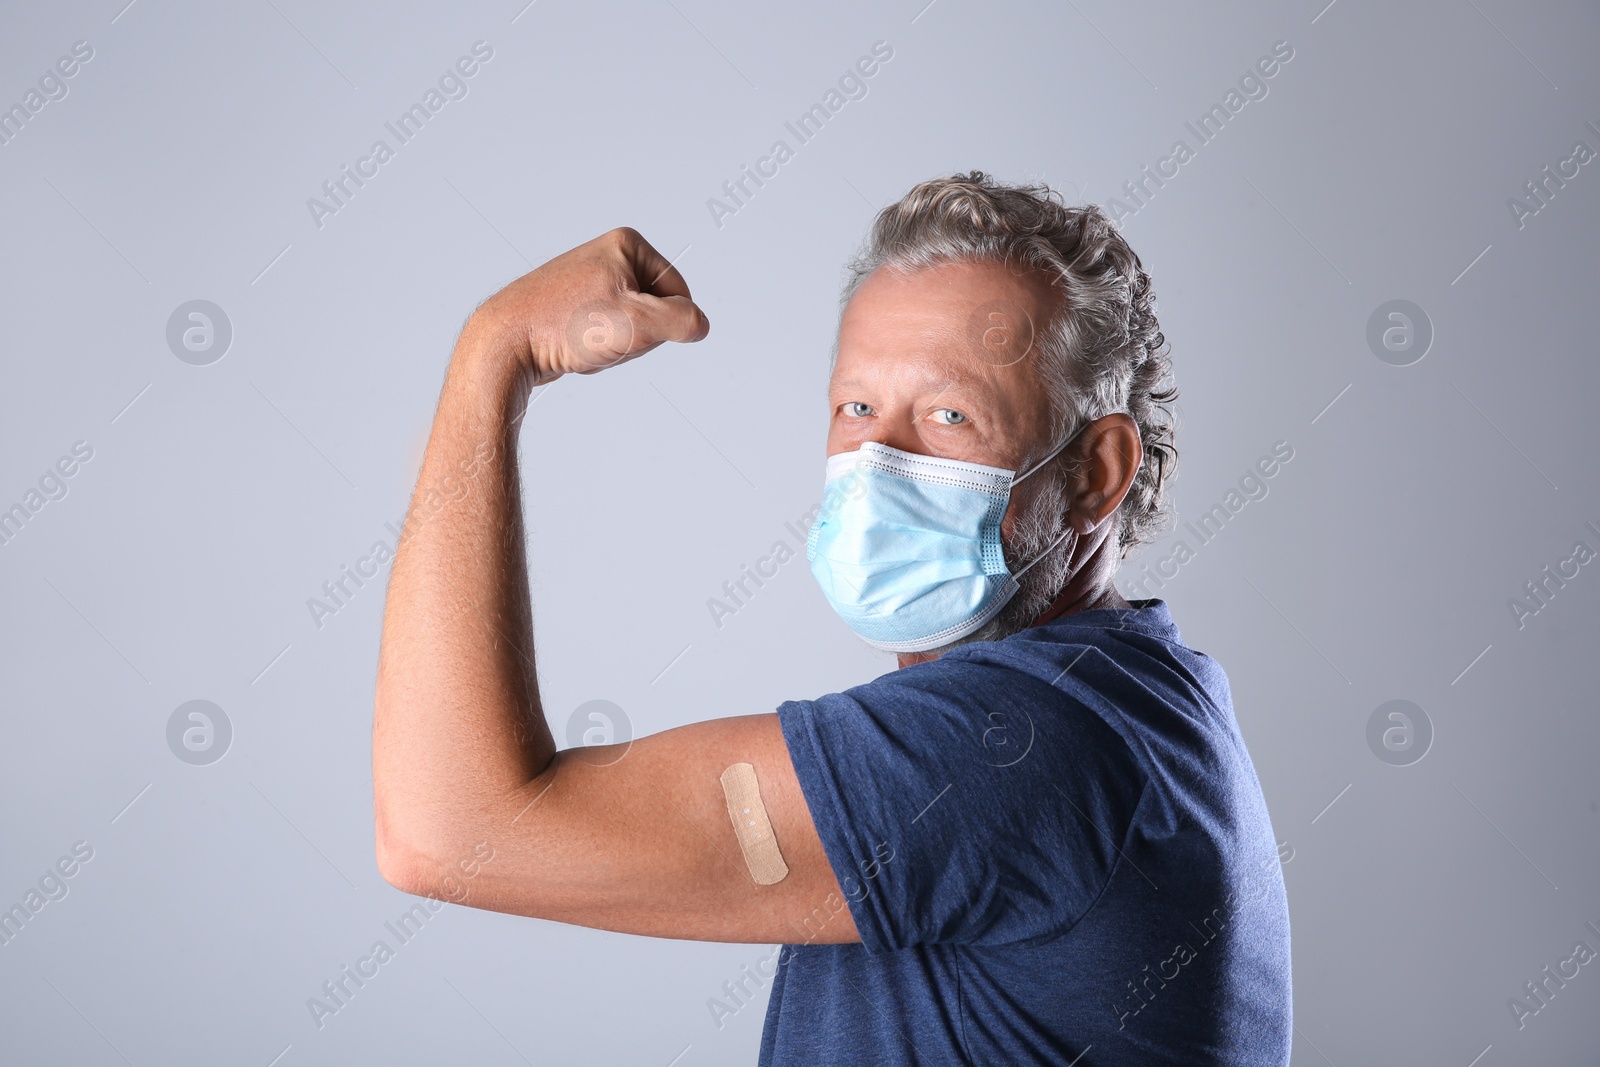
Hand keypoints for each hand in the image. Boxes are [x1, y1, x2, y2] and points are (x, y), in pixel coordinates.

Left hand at [464, 227, 709, 387]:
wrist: (505, 343)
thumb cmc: (566, 326)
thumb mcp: (639, 323)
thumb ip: (683, 322)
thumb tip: (700, 325)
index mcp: (627, 244)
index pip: (679, 293)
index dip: (664, 323)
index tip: (627, 326)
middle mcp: (607, 254)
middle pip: (656, 310)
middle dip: (638, 335)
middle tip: (604, 337)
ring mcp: (588, 280)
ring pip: (631, 326)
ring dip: (618, 346)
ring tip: (586, 343)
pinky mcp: (573, 304)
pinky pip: (607, 334)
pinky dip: (598, 350)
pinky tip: (573, 349)